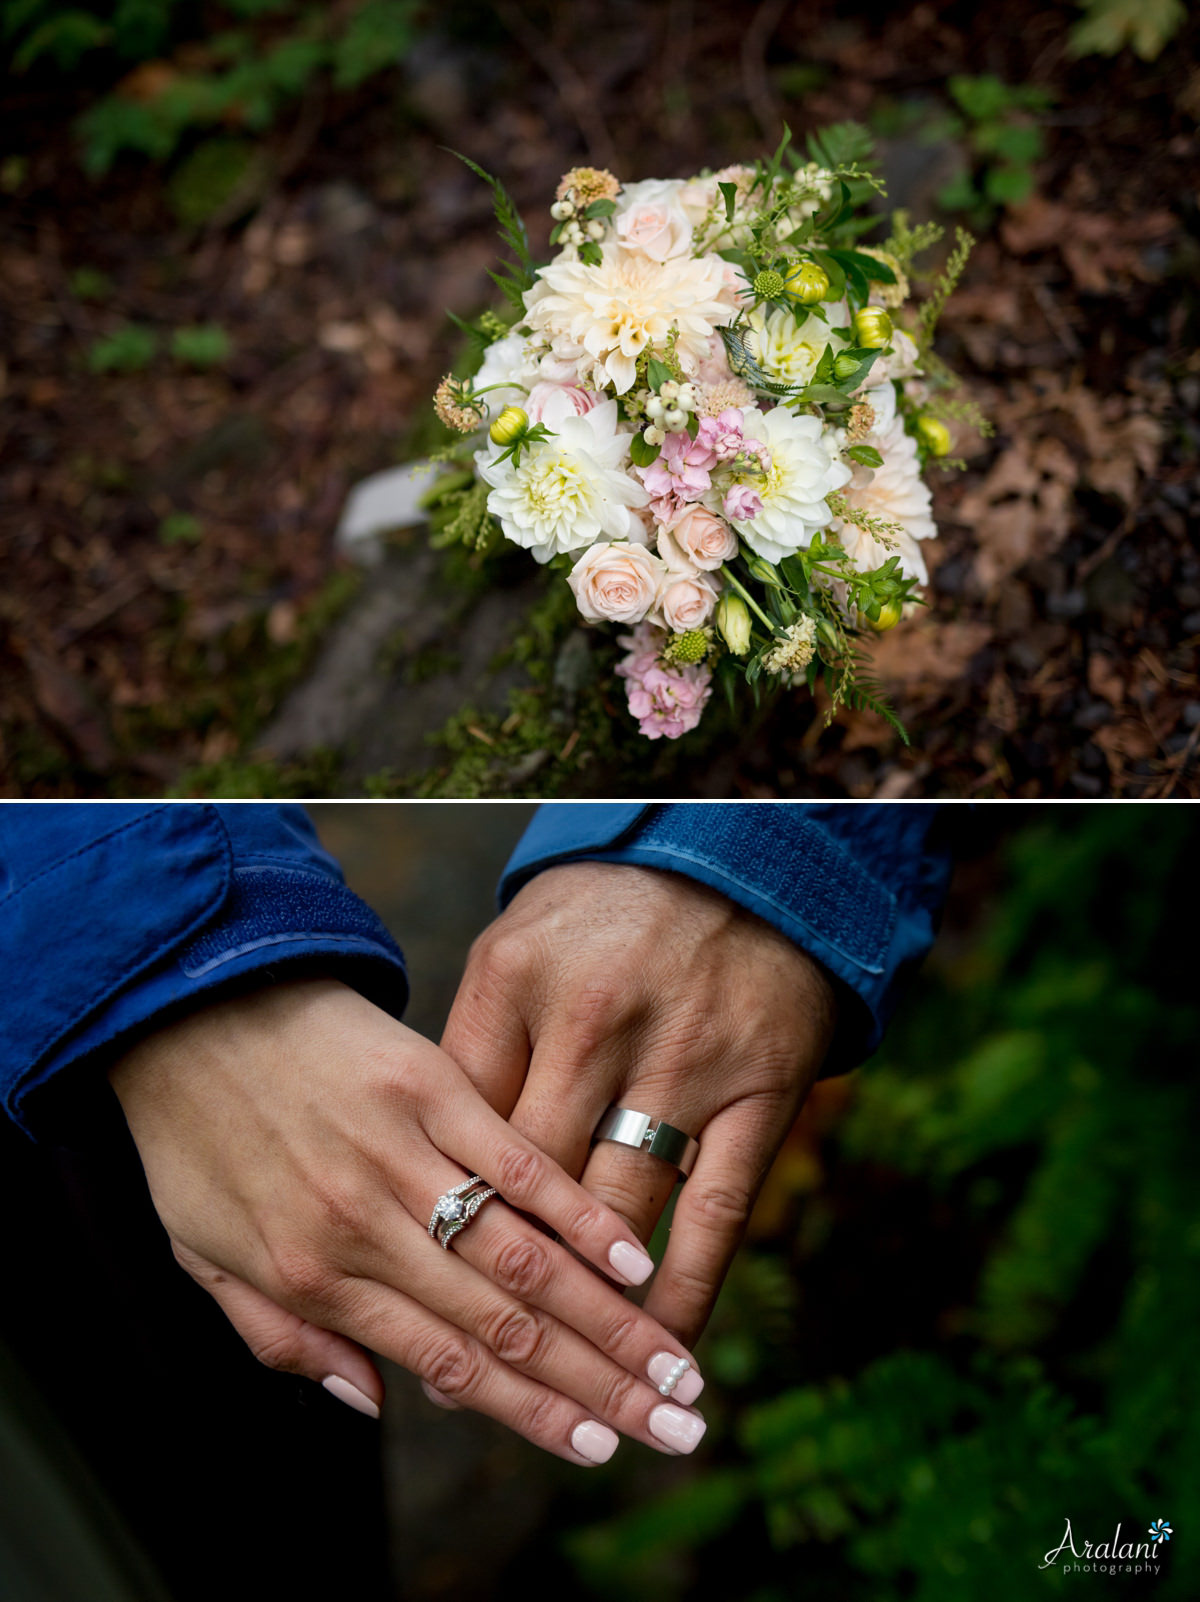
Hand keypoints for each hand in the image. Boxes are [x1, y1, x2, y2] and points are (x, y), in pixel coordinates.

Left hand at [108, 978, 707, 1463]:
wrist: (186, 1007)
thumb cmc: (193, 1137)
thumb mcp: (204, 1256)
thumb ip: (284, 1338)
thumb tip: (370, 1405)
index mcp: (315, 1276)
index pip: (449, 1362)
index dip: (532, 1414)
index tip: (604, 1448)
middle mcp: (368, 1226)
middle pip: (505, 1321)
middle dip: (600, 1383)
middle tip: (677, 1426)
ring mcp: (405, 1152)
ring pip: (525, 1254)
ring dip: (610, 1317)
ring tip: (677, 1363)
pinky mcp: (430, 1084)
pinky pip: (517, 1160)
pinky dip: (579, 1212)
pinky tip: (634, 1255)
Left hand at [442, 864, 837, 1346]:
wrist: (739, 863)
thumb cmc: (602, 920)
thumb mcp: (514, 953)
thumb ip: (467, 1054)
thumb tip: (425, 1180)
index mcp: (514, 982)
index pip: (459, 1132)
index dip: (432, 1219)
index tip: (409, 1295)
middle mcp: (592, 1021)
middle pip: (528, 1186)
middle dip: (494, 1287)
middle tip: (465, 1367)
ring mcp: (681, 1059)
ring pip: (617, 1215)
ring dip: (587, 1311)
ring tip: (558, 1387)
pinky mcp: (759, 1090)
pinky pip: (719, 1213)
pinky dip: (688, 1289)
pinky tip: (663, 1347)